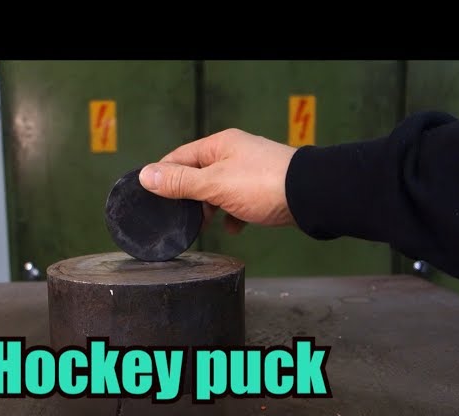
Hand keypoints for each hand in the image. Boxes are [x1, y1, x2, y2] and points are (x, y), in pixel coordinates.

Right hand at [139, 128, 297, 233]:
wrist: (311, 196)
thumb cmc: (263, 185)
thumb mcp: (214, 185)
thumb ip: (180, 183)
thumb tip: (146, 176)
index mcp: (219, 145)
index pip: (179, 157)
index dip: (163, 176)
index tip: (151, 196)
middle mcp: (234, 153)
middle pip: (198, 174)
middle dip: (188, 196)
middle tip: (179, 216)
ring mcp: (250, 171)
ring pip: (219, 189)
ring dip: (210, 207)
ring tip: (206, 224)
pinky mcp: (263, 188)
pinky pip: (239, 201)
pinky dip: (232, 215)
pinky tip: (232, 227)